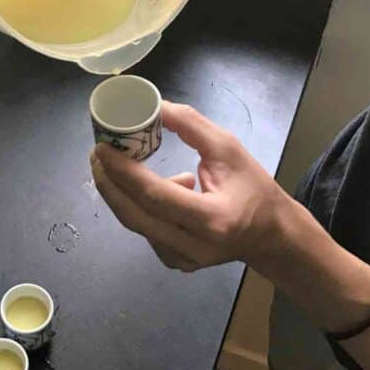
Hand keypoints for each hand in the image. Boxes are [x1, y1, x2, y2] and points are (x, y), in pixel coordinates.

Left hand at [90, 101, 295, 271]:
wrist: (272, 236)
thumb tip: (153, 106)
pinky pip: (147, 232)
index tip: (102, 148)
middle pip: (135, 215)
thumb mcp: (229, 149)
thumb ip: (191, 126)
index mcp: (213, 218)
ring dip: (126, 192)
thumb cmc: (253, 189)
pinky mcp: (177, 263)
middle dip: (109, 183)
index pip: (155, 195)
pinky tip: (159, 192)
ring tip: (127, 165)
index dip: (123, 172)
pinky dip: (143, 208)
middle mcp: (195, 245)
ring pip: (137, 224)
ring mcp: (183, 259)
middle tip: (97, 155)